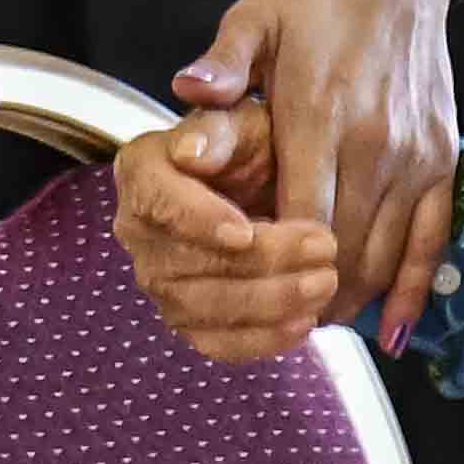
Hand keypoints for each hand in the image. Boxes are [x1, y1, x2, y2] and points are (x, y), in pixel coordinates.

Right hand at [111, 111, 347, 362]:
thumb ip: (220, 129)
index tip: (247, 231)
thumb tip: (189, 151)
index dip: (199, 221)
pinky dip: (261, 339)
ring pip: (203, 308)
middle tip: (324, 247)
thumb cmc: (253, 145)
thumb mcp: (245, 120)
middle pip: (187, 262)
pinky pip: (216, 343)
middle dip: (260, 262)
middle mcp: (139, 232)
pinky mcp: (187, 319)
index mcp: (142, 172)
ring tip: (324, 284)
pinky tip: (305, 322)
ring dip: (268, 302)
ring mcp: (160, 281)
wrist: (263, 182)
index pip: (158, 202)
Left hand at [170, 0, 456, 344]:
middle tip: (274, 323)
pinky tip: (389, 329)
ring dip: (351, 298)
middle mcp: (375, 142)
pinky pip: (432, 238)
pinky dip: (410, 289)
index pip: (298, 218)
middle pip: (343, 250)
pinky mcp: (444, 155)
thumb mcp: (253, 17)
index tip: (247, 295)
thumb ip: (222, 66)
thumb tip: (184, 93)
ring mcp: (415, 153)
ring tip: (314, 322)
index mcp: (320, 113)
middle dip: (308, 295)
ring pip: (385, 253)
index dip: (274, 267)